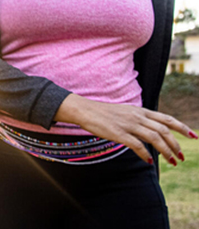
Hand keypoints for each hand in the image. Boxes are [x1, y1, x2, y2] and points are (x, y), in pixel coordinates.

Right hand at [56, 94, 197, 164]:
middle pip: (164, 130)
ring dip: (166, 151)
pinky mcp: (118, 133)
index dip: (182, 128)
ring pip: (154, 138)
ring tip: (172, 162)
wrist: (84, 110)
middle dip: (176, 145)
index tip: (193, 136)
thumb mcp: (125, 112)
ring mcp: (128, 124)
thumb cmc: (103, 113)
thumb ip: (139, 119)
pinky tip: (150, 161)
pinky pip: (137, 145)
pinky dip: (146, 154)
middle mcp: (137, 116)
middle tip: (181, 157)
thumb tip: (151, 130)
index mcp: (140, 111)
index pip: (167, 119)